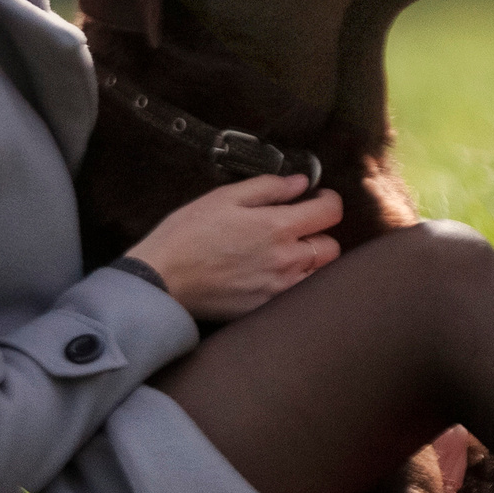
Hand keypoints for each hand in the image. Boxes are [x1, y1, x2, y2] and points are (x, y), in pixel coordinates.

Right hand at [127, 177, 343, 321]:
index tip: (318, 197)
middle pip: (331, 247)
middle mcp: (287, 260)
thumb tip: (301, 182)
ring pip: (320, 275)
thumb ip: (268, 187)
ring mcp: (279, 289)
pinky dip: (296, 284)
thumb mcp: (224, 197)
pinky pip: (299, 296)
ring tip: (288, 252)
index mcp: (278, 226)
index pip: (330, 212)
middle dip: (320, 232)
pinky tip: (274, 275)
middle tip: (299, 226)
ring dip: (312, 261)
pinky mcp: (267, 310)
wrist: (162, 280)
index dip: (328, 200)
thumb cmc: (188, 233)